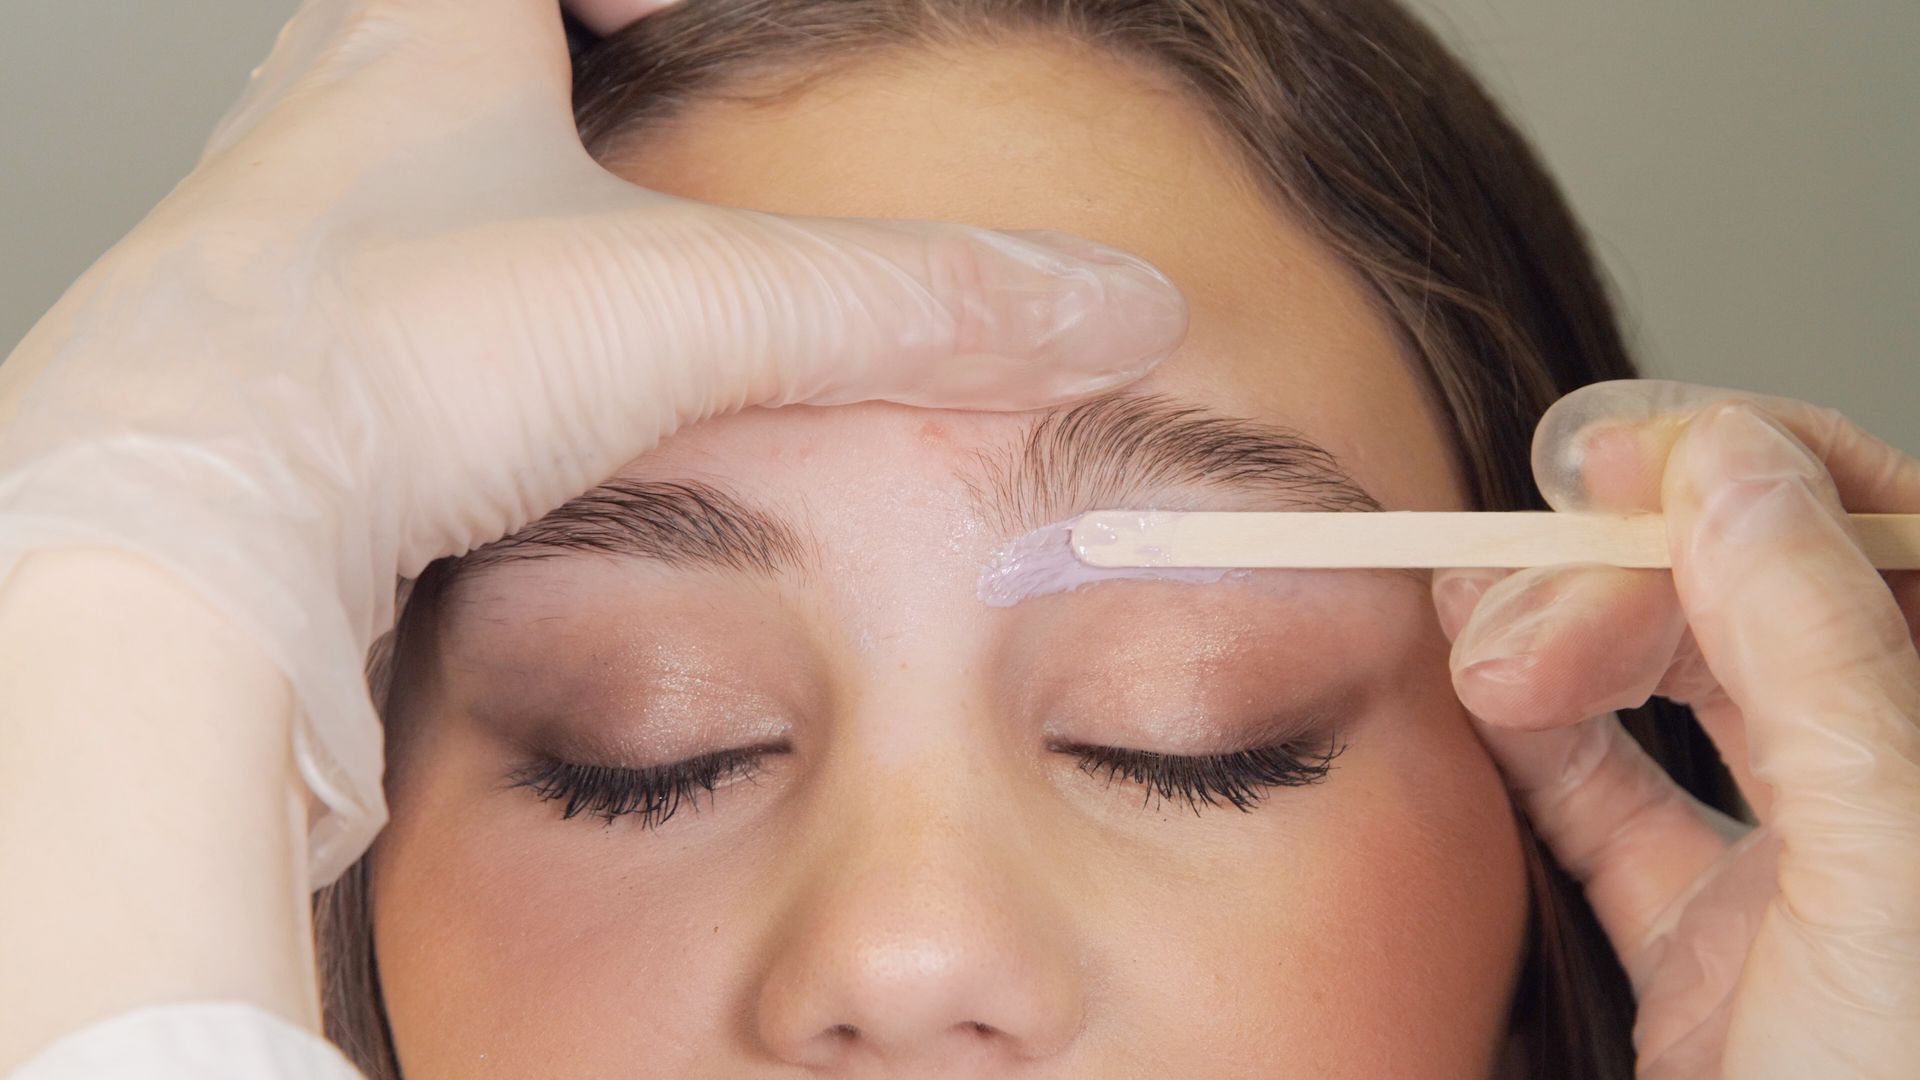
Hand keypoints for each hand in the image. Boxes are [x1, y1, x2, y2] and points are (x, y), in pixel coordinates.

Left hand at [0, 0, 1185, 882]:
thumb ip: (901, 302)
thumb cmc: (373, 359)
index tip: (692, 7)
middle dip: (549, 66)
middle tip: (627, 104)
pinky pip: (363, 305)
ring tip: (576, 258)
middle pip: (441, 35)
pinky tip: (495, 404)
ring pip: (393, 166)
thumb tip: (1096, 305)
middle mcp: (334, 125)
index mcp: (424, 38)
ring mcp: (282, 249)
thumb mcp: (692, 304)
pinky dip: (447, 327)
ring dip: (489, 194)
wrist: (180, 534)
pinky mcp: (266, 376)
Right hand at [1431, 380, 1919, 1076]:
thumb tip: (1726, 466)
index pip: (1884, 526)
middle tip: (1518, 604)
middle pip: (1757, 592)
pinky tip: (1479, 704)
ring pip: (1675, 684)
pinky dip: (1536, 739)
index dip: (1748, 465)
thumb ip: (1818, 660)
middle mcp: (1902, 789)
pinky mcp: (1708, 941)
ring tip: (1478, 661)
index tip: (1611, 463)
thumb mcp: (1888, 874)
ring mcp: (1807, 867)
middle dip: (1621, 569)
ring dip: (1562, 645)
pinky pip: (1611, 801)